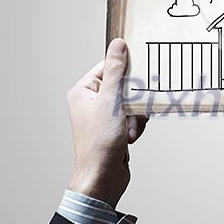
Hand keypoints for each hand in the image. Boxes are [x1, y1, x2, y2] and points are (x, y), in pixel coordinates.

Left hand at [66, 38, 148, 207]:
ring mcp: (104, 115)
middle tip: (135, 106)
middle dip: (133, 99)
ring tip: (129, 129)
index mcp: (84, 91)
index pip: (108, 67)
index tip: (140, 69)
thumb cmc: (99, 143)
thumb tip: (118, 45)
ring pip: (132, 101)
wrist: (103, 178)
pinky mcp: (115, 127)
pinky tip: (131, 137)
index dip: (125, 69)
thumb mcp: (110, 101)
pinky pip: (134, 116)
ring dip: (136, 115)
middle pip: (123, 84)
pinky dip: (136, 125)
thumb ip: (116, 71)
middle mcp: (92, 101)